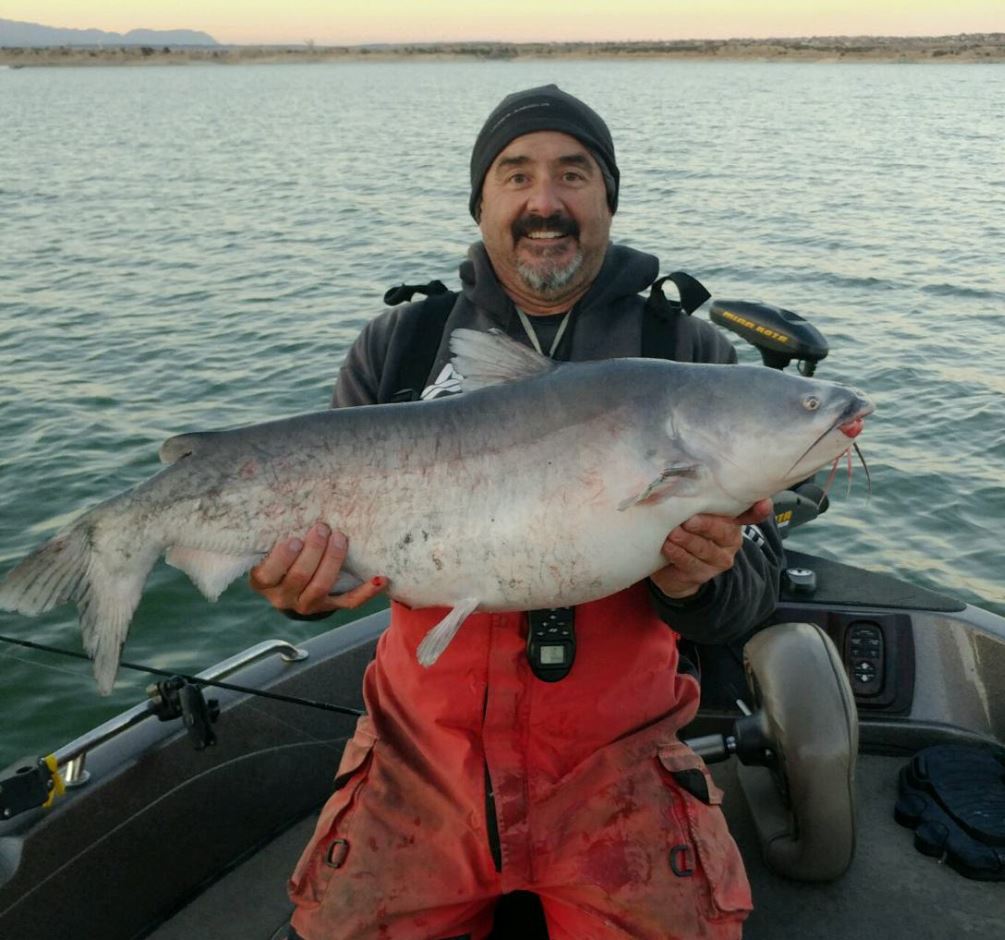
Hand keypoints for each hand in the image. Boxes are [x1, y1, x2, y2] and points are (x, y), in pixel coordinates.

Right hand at [249, 523, 386, 615]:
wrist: (288, 587)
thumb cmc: (277, 557)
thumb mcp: (267, 548)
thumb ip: (273, 533)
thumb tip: (288, 498)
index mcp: (263, 582)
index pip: (268, 574)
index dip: (282, 558)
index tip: (294, 539)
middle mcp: (283, 597)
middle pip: (299, 577)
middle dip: (313, 551)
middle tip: (322, 528)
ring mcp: (307, 604)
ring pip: (321, 587)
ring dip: (333, 560)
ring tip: (340, 538)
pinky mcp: (329, 606)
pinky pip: (349, 602)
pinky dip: (366, 592)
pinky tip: (380, 578)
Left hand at [651, 499, 772, 599]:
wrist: (672, 568)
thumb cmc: (685, 531)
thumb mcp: (692, 513)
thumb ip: (696, 499)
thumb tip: (685, 476)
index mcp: (732, 521)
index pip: (750, 514)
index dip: (758, 510)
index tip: (763, 504)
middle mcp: (730, 540)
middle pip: (724, 532)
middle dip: (706, 525)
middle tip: (689, 520)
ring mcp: (718, 559)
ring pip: (705, 549)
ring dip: (687, 540)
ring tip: (673, 533)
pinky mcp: (702, 573)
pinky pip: (690, 563)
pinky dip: (678, 554)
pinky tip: (668, 546)